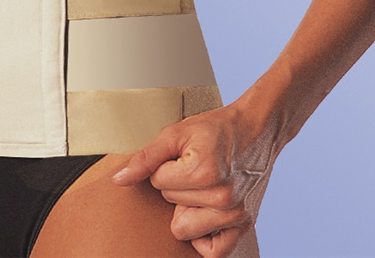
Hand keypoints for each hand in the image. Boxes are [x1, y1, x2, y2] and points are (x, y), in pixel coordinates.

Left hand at [110, 103, 275, 256]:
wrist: (256, 130)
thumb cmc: (216, 129)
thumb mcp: (177, 133)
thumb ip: (146, 158)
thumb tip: (119, 180)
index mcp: (202, 172)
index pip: (158, 182)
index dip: (165, 167)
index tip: (183, 156)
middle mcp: (221, 198)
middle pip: (171, 204)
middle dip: (176, 186)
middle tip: (196, 168)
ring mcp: (235, 215)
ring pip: (184, 229)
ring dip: (188, 209)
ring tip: (202, 188)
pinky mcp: (244, 225)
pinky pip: (213, 251)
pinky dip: (204, 236)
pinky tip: (206, 214)